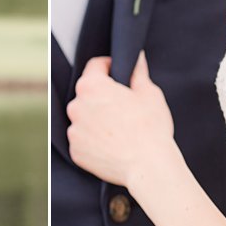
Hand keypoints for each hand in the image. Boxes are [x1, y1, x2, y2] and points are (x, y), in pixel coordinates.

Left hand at [65, 52, 175, 189]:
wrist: (148, 166)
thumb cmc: (150, 128)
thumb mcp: (150, 94)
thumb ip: (138, 73)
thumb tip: (136, 59)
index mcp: (92, 86)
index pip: (95, 65)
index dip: (109, 66)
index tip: (118, 74)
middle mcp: (76, 106)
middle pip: (87, 93)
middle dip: (102, 96)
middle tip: (123, 107)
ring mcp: (74, 131)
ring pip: (84, 118)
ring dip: (96, 119)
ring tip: (119, 129)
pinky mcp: (76, 152)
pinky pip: (83, 140)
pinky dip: (94, 141)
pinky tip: (112, 145)